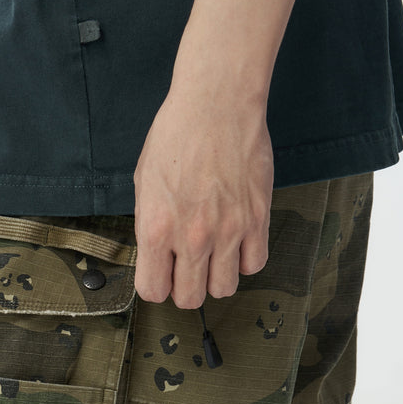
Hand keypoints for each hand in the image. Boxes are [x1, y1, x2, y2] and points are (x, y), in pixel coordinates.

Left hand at [133, 77, 274, 307]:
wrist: (216, 105)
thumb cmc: (176, 136)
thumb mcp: (145, 183)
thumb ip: (150, 225)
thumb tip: (157, 255)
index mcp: (157, 229)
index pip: (153, 291)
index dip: (157, 286)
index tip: (162, 274)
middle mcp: (192, 237)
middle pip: (191, 298)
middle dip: (186, 288)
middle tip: (188, 269)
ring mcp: (228, 230)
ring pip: (225, 288)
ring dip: (217, 277)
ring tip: (214, 256)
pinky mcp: (257, 219)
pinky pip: (255, 263)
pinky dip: (246, 259)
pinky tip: (238, 242)